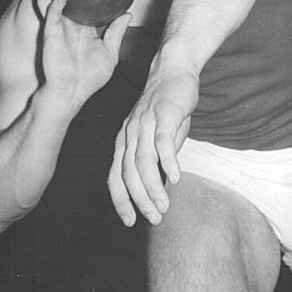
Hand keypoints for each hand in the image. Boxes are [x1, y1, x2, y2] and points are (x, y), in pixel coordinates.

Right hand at [36, 0, 130, 100]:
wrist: (70, 93)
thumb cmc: (89, 79)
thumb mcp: (110, 54)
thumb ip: (116, 33)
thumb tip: (128, 14)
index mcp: (81, 27)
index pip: (82, 2)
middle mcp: (67, 23)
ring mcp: (57, 25)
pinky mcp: (51, 31)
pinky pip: (53, 10)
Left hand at [107, 58, 198, 226]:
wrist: (173, 69)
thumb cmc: (166, 106)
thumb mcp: (156, 136)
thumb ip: (155, 159)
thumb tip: (160, 185)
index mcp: (124, 140)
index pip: (115, 176)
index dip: (120, 200)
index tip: (129, 221)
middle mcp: (130, 133)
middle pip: (128, 172)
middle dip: (139, 199)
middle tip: (153, 218)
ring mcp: (146, 123)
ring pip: (143, 161)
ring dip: (153, 186)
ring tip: (163, 205)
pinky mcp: (164, 114)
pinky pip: (163, 141)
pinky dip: (168, 161)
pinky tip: (176, 177)